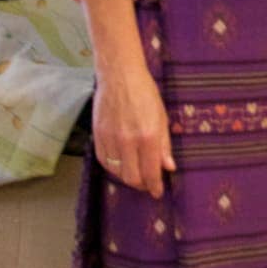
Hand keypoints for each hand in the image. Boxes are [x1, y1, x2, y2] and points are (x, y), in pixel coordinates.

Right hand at [93, 65, 175, 198]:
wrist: (119, 75)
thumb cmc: (145, 93)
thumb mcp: (162, 117)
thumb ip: (164, 145)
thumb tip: (168, 167)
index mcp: (148, 136)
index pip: (151, 172)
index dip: (154, 187)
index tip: (157, 192)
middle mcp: (128, 141)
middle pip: (131, 178)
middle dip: (141, 184)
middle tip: (147, 182)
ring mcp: (110, 138)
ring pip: (116, 171)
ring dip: (126, 176)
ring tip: (134, 172)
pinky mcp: (98, 135)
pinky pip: (104, 160)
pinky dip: (113, 166)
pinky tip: (121, 163)